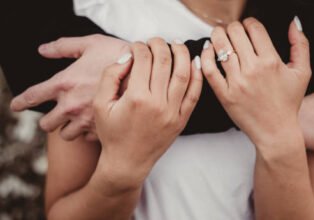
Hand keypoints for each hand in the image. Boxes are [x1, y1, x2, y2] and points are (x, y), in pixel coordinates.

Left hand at [10, 34, 129, 140]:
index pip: (32, 96)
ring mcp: (86, 120)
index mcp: (64, 84)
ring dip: (68, 129)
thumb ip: (64, 46)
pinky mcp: (102, 129)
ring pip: (66, 135)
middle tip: (56, 116)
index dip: (21, 102)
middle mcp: (71, 106)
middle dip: (49, 121)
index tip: (16, 106)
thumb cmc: (118, 54)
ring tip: (77, 122)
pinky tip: (96, 124)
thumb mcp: (91, 44)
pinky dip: (89, 132)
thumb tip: (44, 50)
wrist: (146, 74)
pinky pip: (88, 138)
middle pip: (47, 124)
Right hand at [93, 39, 202, 190]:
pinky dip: (197, 76)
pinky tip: (195, 63)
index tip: (137, 46)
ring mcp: (173, 111)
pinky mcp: (182, 119)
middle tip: (155, 41)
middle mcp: (158, 103)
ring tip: (176, 45)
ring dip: (182, 54)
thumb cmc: (112, 133)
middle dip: (160, 44)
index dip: (140, 46)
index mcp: (136, 97)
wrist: (128, 162)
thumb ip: (110, 76)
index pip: (143, 59)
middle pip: (165, 61)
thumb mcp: (100, 104)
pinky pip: (195, 93)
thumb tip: (128, 57)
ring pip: (184, 73)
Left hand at [201, 17, 310, 146]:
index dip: (249, 22)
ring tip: (219, 36)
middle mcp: (253, 70)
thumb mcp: (302, 72)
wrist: (276, 131)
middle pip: (235, 33)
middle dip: (233, 27)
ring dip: (217, 36)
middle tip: (232, 31)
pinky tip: (208, 51)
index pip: (254, 27)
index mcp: (271, 61)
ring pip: (220, 47)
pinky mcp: (224, 94)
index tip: (248, 27)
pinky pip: (209, 70)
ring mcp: (237, 83)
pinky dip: (205, 56)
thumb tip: (293, 23)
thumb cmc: (288, 103)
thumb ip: (300, 44)